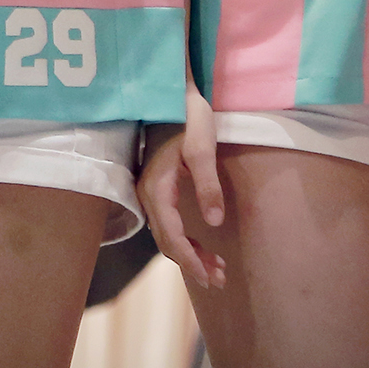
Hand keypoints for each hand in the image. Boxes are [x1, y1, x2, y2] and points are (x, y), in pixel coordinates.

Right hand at [139, 83, 225, 290]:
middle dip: (192, 263)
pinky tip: (199, 242)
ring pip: (165, 233)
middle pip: (167, 240)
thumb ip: (207, 185)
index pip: (172, 237)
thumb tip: (214, 223)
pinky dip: (182, 238)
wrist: (169, 89)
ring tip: (216, 267)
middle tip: (220, 278)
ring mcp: (149, 189)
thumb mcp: (202, 147)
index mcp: (157, 188)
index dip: (191, 262)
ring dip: (188, 253)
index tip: (212, 278)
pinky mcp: (156, 185)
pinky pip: (166, 222)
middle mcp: (148, 194)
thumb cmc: (186, 114)